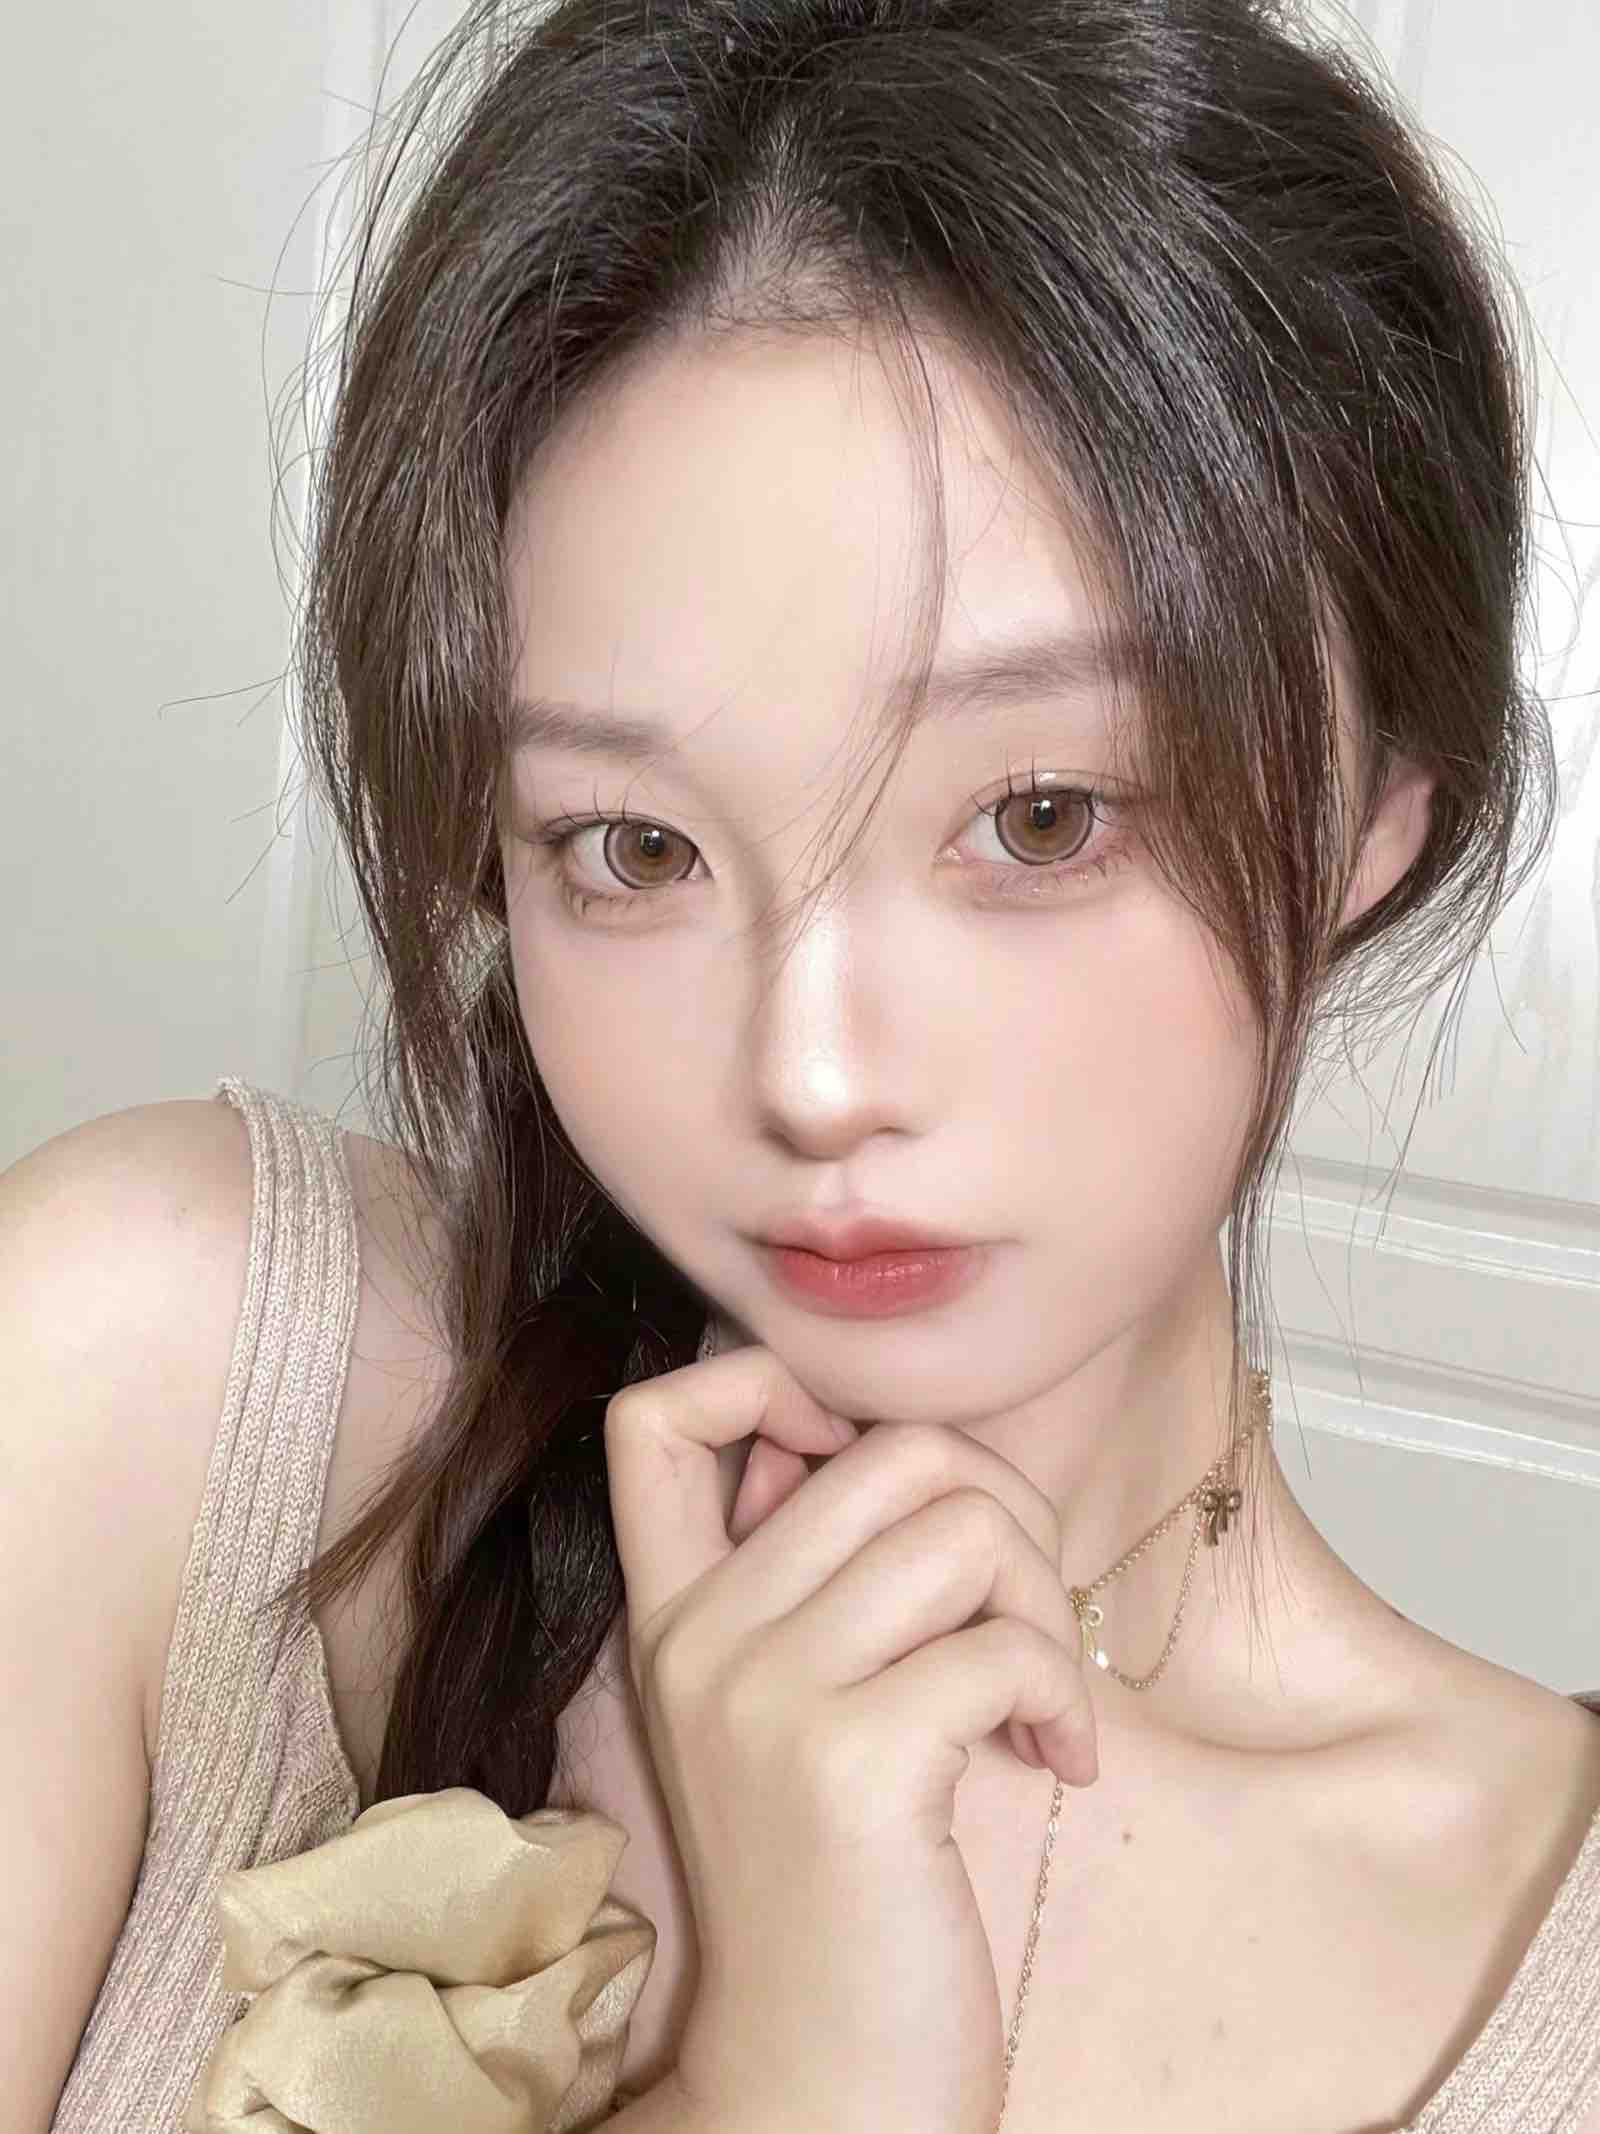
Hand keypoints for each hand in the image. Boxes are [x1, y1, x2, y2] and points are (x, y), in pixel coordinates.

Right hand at [603, 1338, 1097, 2133]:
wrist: (821, 2083)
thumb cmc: (841, 1885)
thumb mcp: (795, 1715)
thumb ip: (821, 1584)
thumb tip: (922, 1461)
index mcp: (676, 1616)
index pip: (654, 1414)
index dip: (771, 1383)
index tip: (861, 1465)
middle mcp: (700, 1637)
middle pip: (894, 1449)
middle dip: (1004, 1514)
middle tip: (1015, 1617)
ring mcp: (765, 1694)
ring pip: (968, 1527)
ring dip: (1041, 1609)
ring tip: (1034, 1701)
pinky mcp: (850, 1760)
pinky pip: (1006, 1646)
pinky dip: (1060, 1698)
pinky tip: (1051, 1766)